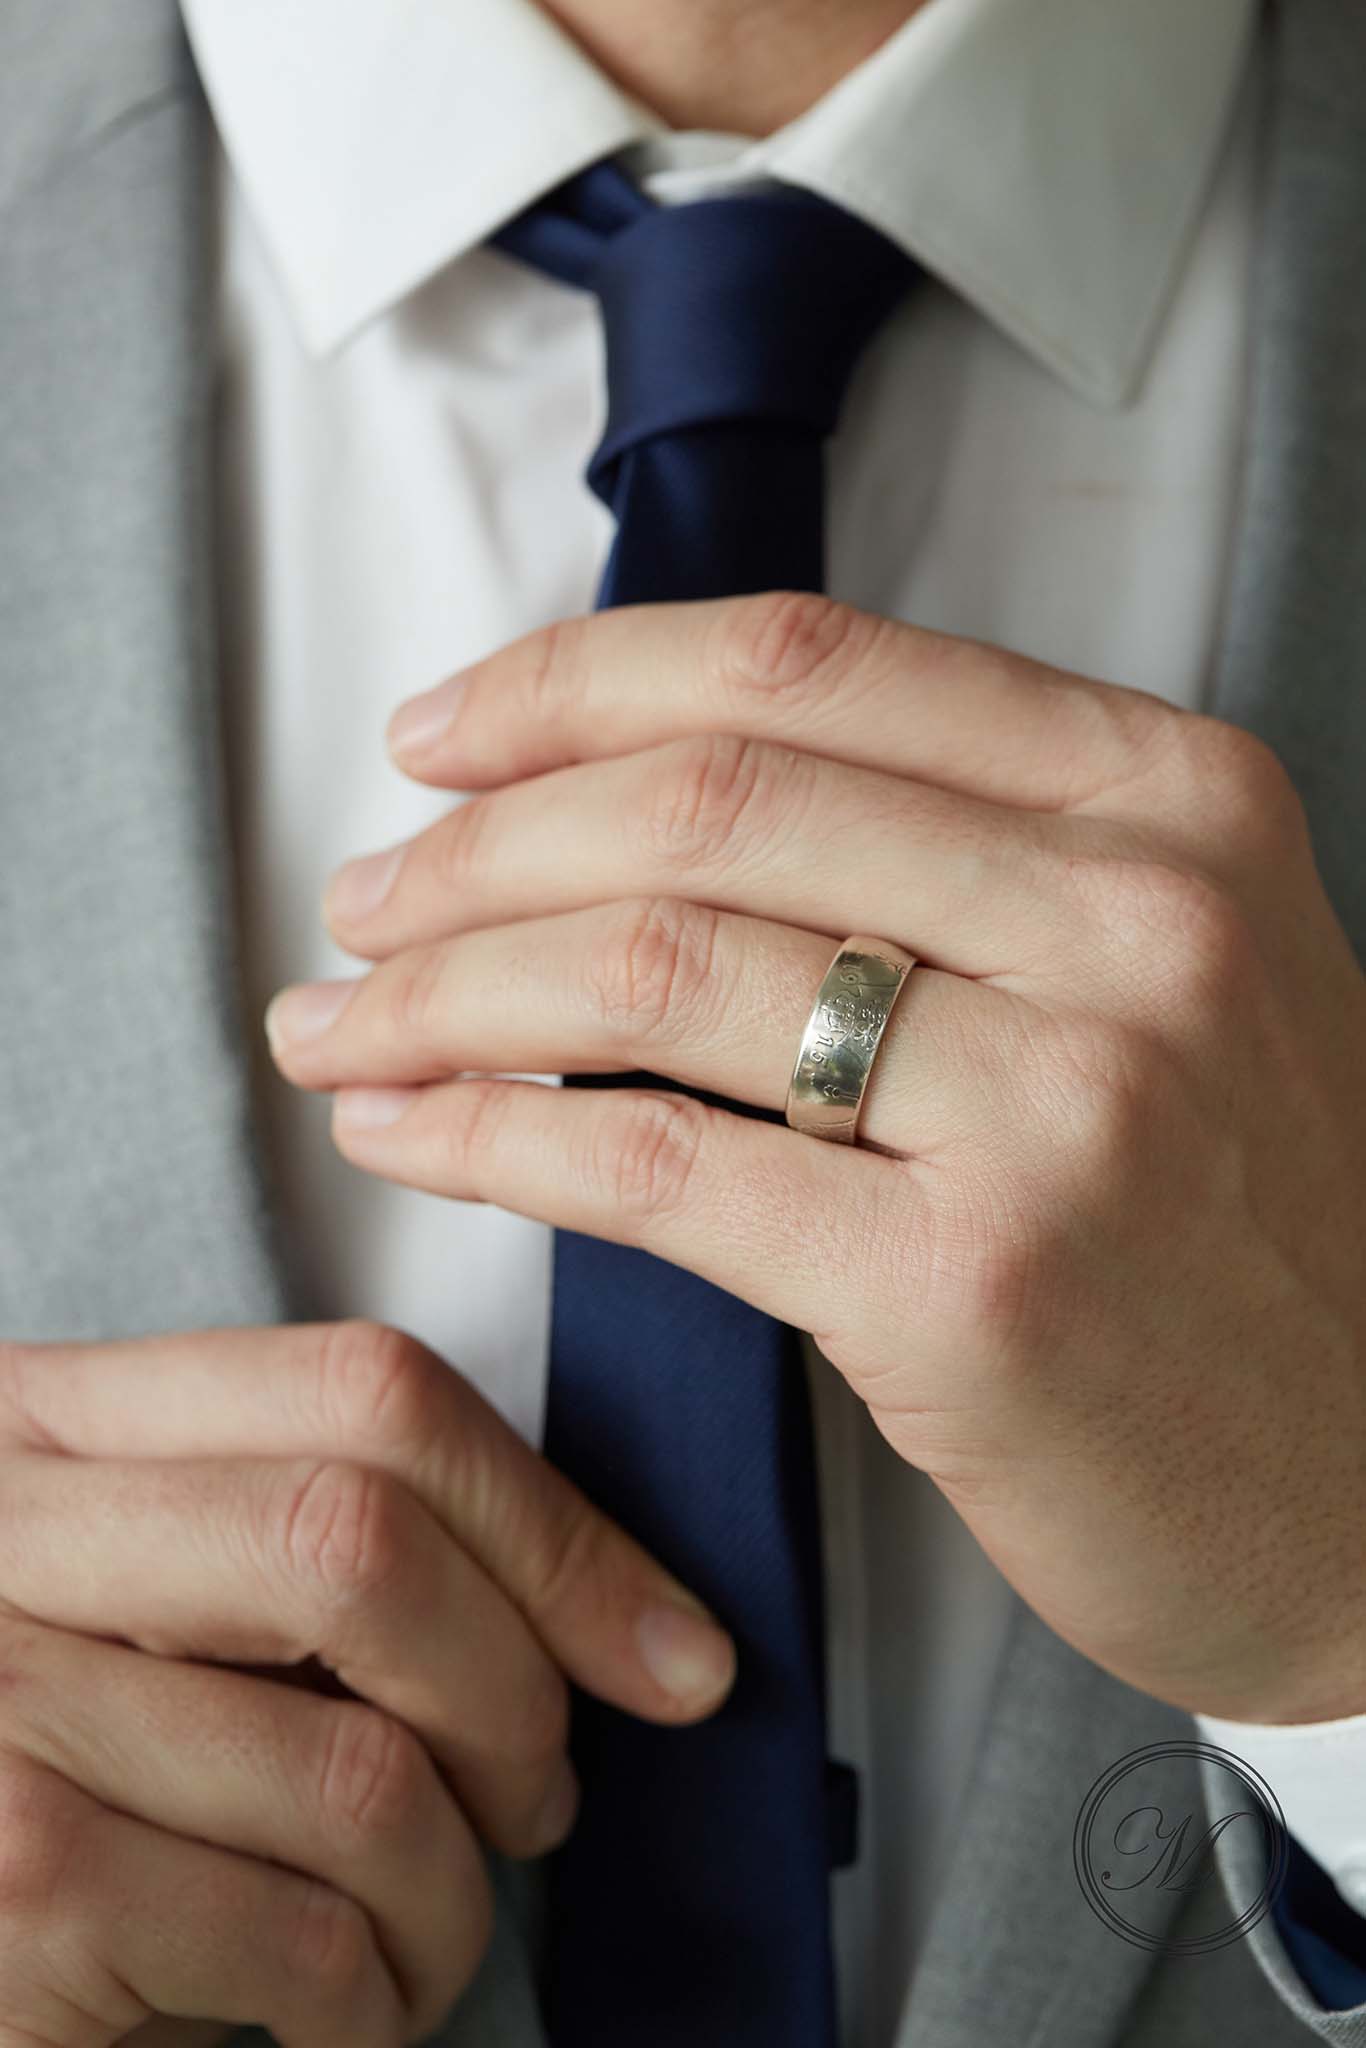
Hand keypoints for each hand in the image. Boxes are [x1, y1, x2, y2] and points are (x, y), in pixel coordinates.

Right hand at [0, 1320, 733, 2044]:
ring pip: (359, 1769)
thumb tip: (639, 1627)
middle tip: (537, 1804)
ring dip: (450, 1895)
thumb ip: (332, 1558)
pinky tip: (341, 2011)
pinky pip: (303, 1932)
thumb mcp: (180, 1621)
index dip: (547, 1522)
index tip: (664, 1644)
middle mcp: (3, 1527)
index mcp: (55, 1423)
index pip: (363, 1391)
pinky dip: (374, 2001)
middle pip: (362, 1540)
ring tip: (424, 1937)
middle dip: (514, 1696)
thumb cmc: (89, 1789)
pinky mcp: (13, 1880)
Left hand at [266, 594, 1365, 1728]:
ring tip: (341, 1019)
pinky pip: (656, 1168)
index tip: (442, 738)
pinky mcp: (976, 1289)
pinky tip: (399, 1132)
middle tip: (362, 900)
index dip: (573, 683)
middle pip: (703, 803)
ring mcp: (1064, 1102)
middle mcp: (1134, 918)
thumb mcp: (1166, 974)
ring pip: (654, 969)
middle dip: (475, 845)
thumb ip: (961, 859)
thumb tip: (641, 807)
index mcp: (1171, 799)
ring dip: (445, 988)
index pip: (806, 663)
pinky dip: (485, 1139)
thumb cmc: (1242, 1235)